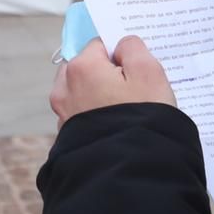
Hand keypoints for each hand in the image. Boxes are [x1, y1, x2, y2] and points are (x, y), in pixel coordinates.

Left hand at [50, 36, 176, 127]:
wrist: (129, 169)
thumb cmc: (142, 117)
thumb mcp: (149, 72)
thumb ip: (133, 48)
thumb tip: (122, 45)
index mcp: (82, 67)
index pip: (100, 45)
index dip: (121, 54)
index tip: (136, 70)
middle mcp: (64, 88)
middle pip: (87, 67)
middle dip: (106, 74)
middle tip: (132, 89)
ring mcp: (63, 114)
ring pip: (82, 92)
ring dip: (99, 95)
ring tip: (125, 110)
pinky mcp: (68, 136)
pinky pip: (83, 115)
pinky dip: (95, 116)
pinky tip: (115, 126)